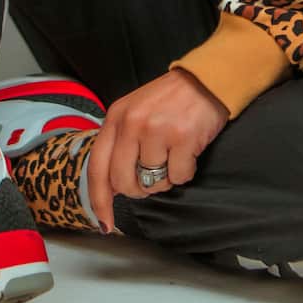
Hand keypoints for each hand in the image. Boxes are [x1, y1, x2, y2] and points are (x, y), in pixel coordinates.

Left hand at [87, 68, 228, 232]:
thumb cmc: (169, 100)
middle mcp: (132, 123)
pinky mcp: (182, 137)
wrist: (205, 80)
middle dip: (138, 190)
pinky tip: (188, 152)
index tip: (105, 223)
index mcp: (116, 117)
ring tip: (173, 155)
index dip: (99, 200)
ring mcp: (157, 130)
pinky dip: (185, 171)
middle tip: (152, 178)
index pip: (97, 167)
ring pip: (152, 183)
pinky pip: (179, 177)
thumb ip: (119, 143)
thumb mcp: (134, 112)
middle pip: (123, 182)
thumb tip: (111, 186)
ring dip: (165, 179)